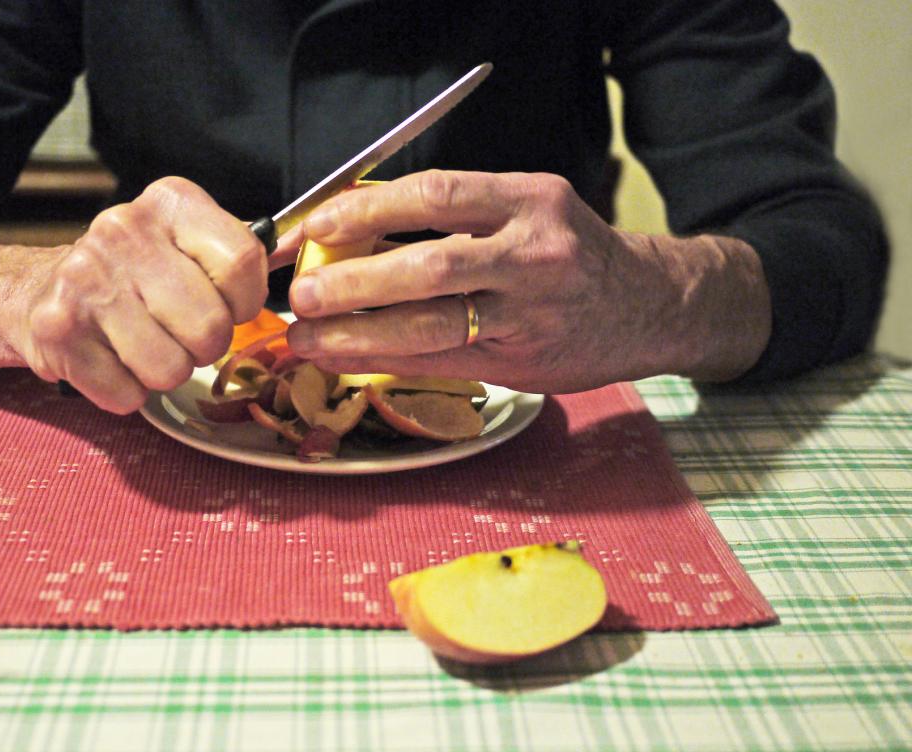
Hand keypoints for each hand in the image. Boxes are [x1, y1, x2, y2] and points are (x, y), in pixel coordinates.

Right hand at [19, 177, 268, 411]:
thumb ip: (238, 255)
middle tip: (177, 333)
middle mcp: (123, 231)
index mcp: (169, 202)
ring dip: (163, 372)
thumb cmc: (130, 276)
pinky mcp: (57, 329)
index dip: (244, 303)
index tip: (226, 306)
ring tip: (140, 345)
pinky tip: (109, 359)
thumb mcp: (185, 244)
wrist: (36, 292)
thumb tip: (302, 256)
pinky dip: (124, 391)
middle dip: (203, 347)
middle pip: (210, 326)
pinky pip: (126, 394)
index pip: (243, 264)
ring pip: (169, 368)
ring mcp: (85, 279)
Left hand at [284, 170, 769, 391]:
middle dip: (353, 280)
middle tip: (300, 292)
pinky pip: (439, 359)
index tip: (316, 225)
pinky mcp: (522, 359)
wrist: (649, 306)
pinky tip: (342, 357)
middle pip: (430, 264)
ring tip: (306, 335)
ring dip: (357, 332)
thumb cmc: (569, 255)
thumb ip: (453, 221)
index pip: (436, 194)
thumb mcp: (526, 214)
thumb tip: (352, 233)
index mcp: (530, 198)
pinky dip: (383, 359)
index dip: (367, 209)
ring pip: (432, 322)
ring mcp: (531, 310)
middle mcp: (536, 251)